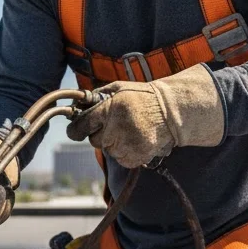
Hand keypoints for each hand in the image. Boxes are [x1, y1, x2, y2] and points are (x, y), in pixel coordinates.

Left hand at [66, 63, 224, 168]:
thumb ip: (96, 98)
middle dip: (101, 133)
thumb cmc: (142, 97)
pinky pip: (120, 159)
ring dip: (114, 143)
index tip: (75, 130)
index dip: (76, 129)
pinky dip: (125, 152)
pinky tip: (136, 140)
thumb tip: (75, 107)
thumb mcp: (119, 89)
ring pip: (108, 150)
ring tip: (130, 130)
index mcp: (110, 109)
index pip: (81, 125)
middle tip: (116, 124)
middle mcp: (117, 128)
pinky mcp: (136, 157)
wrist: (172, 110)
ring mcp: (127, 144)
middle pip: (94, 140)